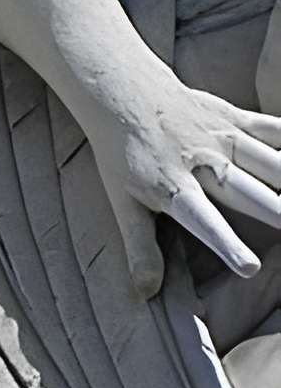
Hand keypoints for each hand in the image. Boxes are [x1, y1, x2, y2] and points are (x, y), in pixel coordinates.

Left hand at [84, 72, 280, 299]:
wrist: (124, 94)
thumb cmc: (122, 154)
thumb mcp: (122, 203)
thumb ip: (140, 248)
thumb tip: (145, 293)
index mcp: (173, 187)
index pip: (204, 222)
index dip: (227, 244)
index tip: (250, 267)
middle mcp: (202, 162)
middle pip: (248, 191)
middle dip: (277, 211)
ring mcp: (222, 137)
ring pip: (269, 161)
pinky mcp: (235, 117)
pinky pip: (273, 129)